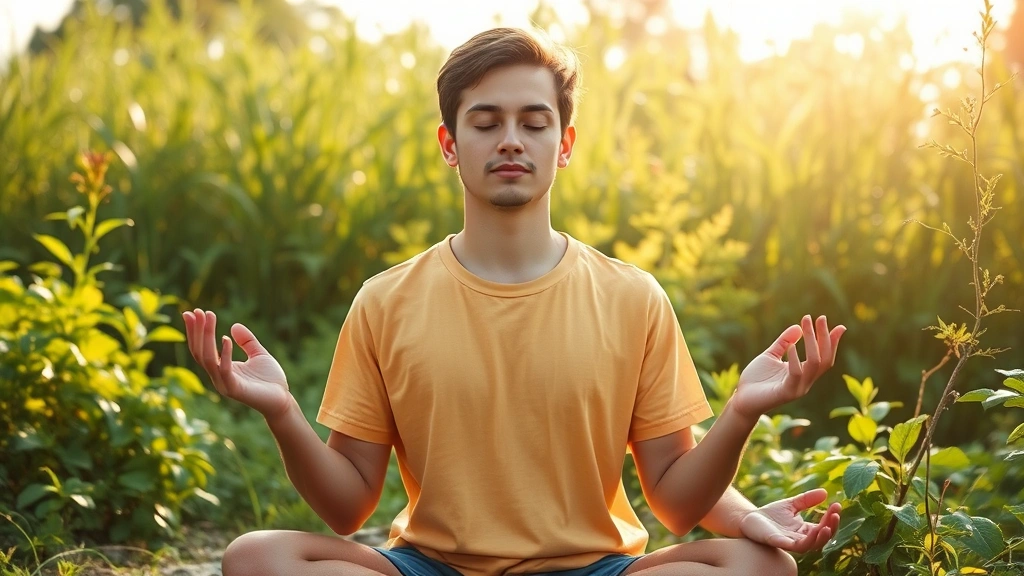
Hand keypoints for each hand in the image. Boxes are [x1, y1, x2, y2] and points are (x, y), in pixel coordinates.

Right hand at [182, 309, 290, 419]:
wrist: (282, 401)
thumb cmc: (270, 380)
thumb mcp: (259, 354)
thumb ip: (247, 341)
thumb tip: (234, 325)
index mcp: (221, 368)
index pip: (201, 349)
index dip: (196, 331)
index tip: (193, 312)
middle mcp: (218, 376)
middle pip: (199, 352)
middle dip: (197, 331)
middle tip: (197, 311)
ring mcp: (224, 383)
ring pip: (208, 359)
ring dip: (207, 336)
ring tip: (209, 317)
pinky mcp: (234, 389)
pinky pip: (224, 370)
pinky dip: (224, 353)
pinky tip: (226, 338)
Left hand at [731, 315, 845, 418]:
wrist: (741, 399)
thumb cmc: (756, 379)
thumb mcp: (771, 356)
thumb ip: (784, 343)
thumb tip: (797, 327)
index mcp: (804, 373)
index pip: (825, 357)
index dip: (832, 342)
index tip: (840, 326)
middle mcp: (805, 381)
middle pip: (824, 359)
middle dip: (824, 337)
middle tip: (822, 318)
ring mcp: (797, 388)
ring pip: (814, 364)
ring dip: (812, 341)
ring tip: (805, 323)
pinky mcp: (786, 393)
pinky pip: (796, 374)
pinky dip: (795, 359)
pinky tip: (791, 347)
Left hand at [739, 489, 841, 552]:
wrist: (749, 519)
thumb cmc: (770, 515)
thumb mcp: (791, 504)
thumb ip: (806, 500)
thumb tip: (825, 492)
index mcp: (804, 531)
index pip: (824, 527)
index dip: (832, 518)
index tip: (837, 504)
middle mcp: (800, 539)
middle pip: (821, 537)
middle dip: (831, 527)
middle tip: (835, 514)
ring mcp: (789, 542)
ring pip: (810, 545)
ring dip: (821, 537)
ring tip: (827, 527)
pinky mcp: (778, 542)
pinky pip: (794, 546)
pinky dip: (804, 540)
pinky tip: (810, 530)